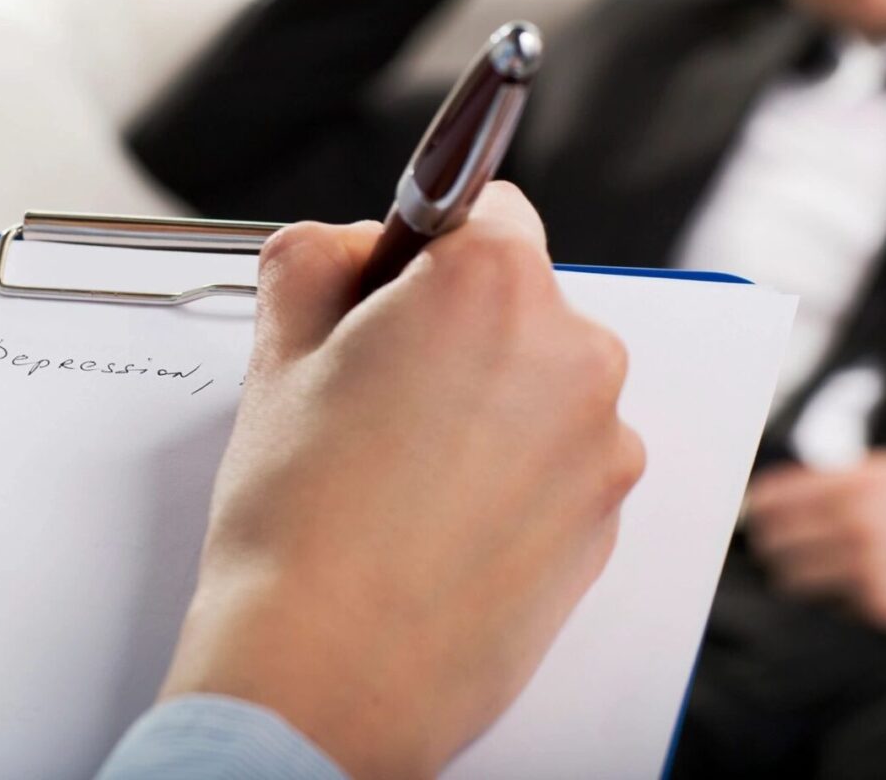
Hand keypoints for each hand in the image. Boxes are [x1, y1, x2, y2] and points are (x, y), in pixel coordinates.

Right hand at [159, 183, 645, 778]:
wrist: (327, 677)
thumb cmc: (300, 523)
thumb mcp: (277, 353)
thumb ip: (313, 258)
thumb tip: (343, 244)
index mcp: (491, 285)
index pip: (480, 208)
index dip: (421, 249)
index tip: (393, 289)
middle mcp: (572, 352)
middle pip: (519, 297)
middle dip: (457, 327)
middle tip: (377, 394)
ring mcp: (601, 441)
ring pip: (544, 381)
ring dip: (493, 400)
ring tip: (406, 470)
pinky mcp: (608, 517)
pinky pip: (564, 456)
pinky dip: (518, 469)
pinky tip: (443, 516)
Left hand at [745, 451, 885, 638]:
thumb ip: (834, 481)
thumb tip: (773, 495)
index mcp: (857, 482)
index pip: (769, 500)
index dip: (759, 513)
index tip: (760, 522)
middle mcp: (857, 521)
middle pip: (771, 542)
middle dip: (774, 548)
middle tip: (784, 552)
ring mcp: (867, 565)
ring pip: (789, 579)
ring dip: (796, 578)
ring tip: (818, 574)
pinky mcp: (880, 605)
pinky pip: (827, 606)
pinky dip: (833, 602)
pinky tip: (856, 591)